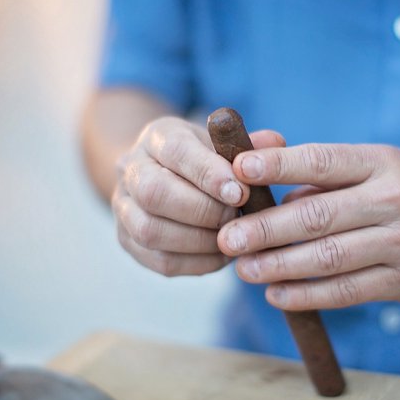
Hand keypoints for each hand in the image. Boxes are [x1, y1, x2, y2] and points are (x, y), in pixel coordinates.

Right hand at [113, 116, 284, 275]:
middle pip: (154, 193)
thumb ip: (249, 144)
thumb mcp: (224, 143)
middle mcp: (131, 169)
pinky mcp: (129, 241)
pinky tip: (222, 255)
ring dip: (199, 240)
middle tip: (236, 217)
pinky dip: (197, 262)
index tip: (240, 191)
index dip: (208, 173)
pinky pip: (160, 261)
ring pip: (151, 231)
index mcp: (157, 137)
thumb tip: (275, 143)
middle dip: (203, 210)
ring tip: (232, 238)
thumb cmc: (205, 159)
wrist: (166, 176)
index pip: (175, 151)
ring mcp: (124, 208)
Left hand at [217, 143, 399, 308]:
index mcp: (382, 163)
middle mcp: (394, 201)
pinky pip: (346, 293)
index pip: (322, 161)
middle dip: (267, 229)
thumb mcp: (377, 163)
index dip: (278, 165)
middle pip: (319, 217)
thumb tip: (259, 177)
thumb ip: (322, 172)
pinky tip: (277, 294)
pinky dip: (307, 295)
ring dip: (279, 267)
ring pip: (329, 259)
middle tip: (228, 238)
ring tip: (243, 270)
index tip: (238, 169)